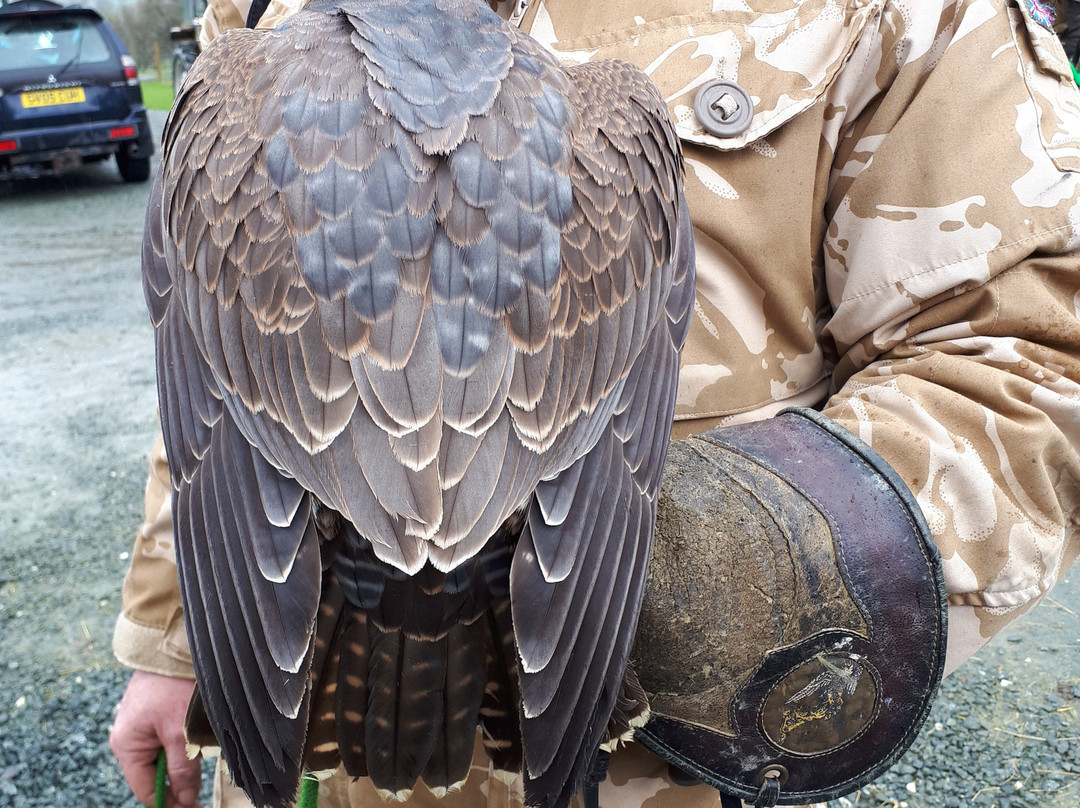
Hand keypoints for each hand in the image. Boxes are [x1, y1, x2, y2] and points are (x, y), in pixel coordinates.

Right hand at [110, 670, 202, 807]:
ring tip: (204, 747)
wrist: (172, 646)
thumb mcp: (180, 733)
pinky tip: (199, 732)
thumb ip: (182, 769)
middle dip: (180, 779)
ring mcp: (142, 724)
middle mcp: (129, 737)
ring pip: (166, 754)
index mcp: (126, 746)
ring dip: (185, 757)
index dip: (169, 802)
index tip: (193, 807)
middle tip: (204, 785)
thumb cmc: (172, 686)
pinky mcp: (156, 711)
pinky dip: (184, 740)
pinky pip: (169, 736)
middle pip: (155, 773)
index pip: (145, 788)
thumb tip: (185, 798)